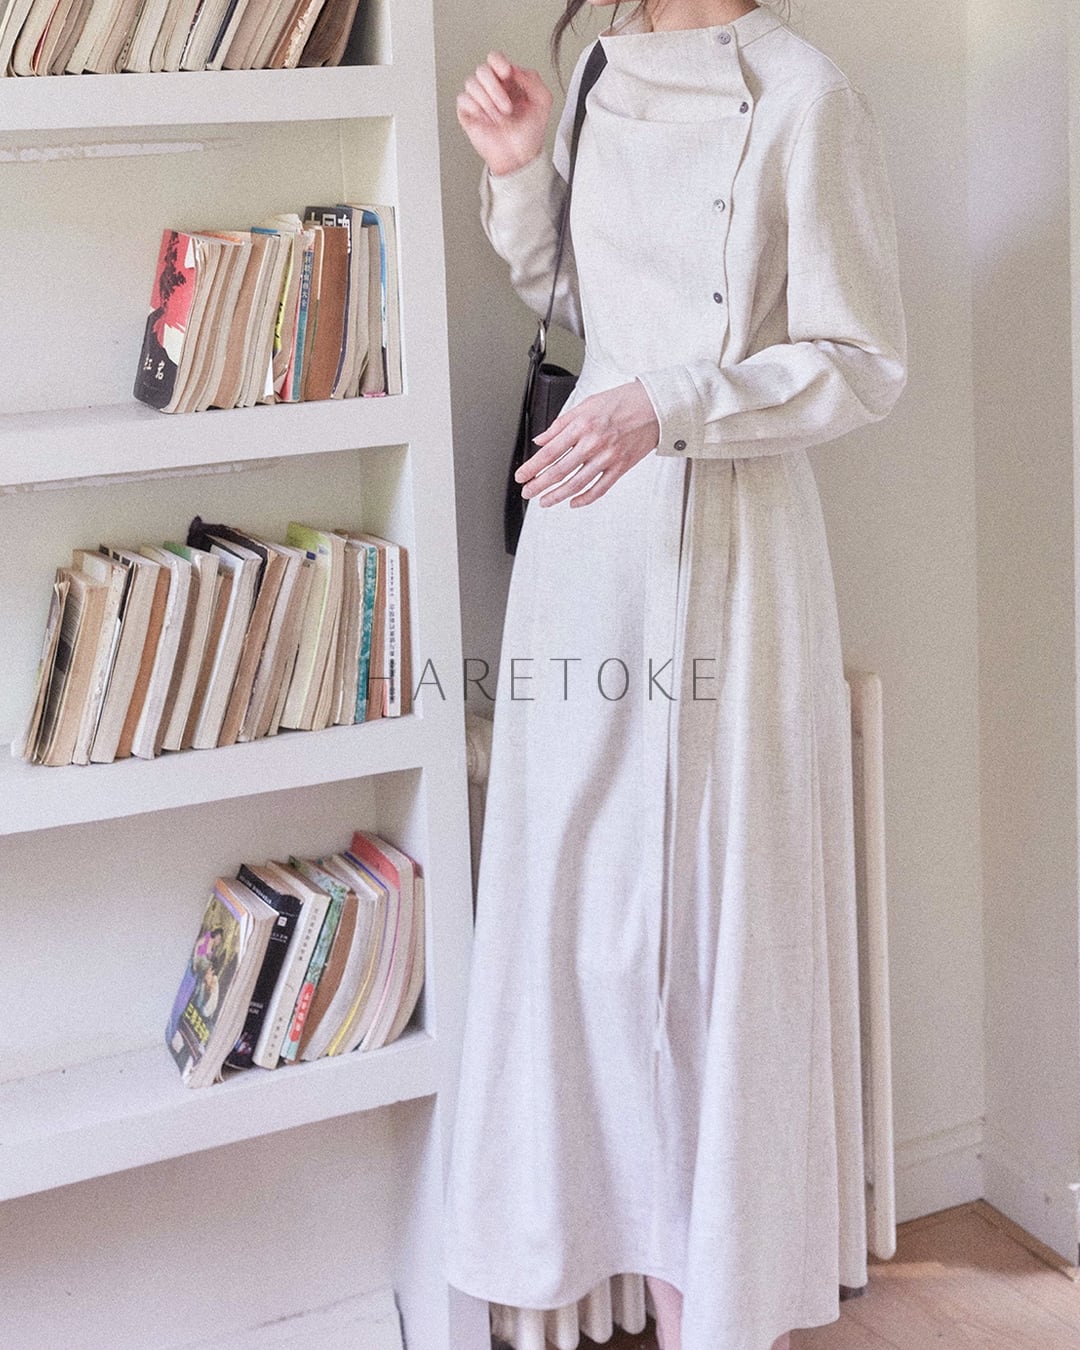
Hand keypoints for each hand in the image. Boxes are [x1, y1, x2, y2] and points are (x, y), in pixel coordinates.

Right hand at [456, 50, 553, 176]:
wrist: (519, 157)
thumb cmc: (529, 132)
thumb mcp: (543, 101)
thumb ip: (533, 79)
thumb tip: (515, 69)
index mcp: (508, 81)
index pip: (495, 58)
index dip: (498, 62)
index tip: (506, 74)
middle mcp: (491, 87)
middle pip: (482, 70)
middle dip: (495, 89)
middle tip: (506, 108)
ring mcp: (478, 99)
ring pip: (471, 83)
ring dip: (488, 102)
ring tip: (499, 118)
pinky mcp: (467, 112)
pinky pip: (463, 99)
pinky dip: (476, 109)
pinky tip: (486, 120)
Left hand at [515, 380, 660, 508]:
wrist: (656, 406)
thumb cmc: (623, 401)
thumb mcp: (586, 404)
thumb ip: (561, 424)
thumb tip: (541, 440)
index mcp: (581, 425)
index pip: (549, 452)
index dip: (532, 467)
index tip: (521, 476)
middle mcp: (593, 443)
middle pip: (559, 471)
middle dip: (539, 485)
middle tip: (527, 492)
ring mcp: (608, 457)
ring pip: (577, 484)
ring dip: (557, 495)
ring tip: (544, 501)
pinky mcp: (621, 467)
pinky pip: (600, 488)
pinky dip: (585, 498)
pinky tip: (573, 502)